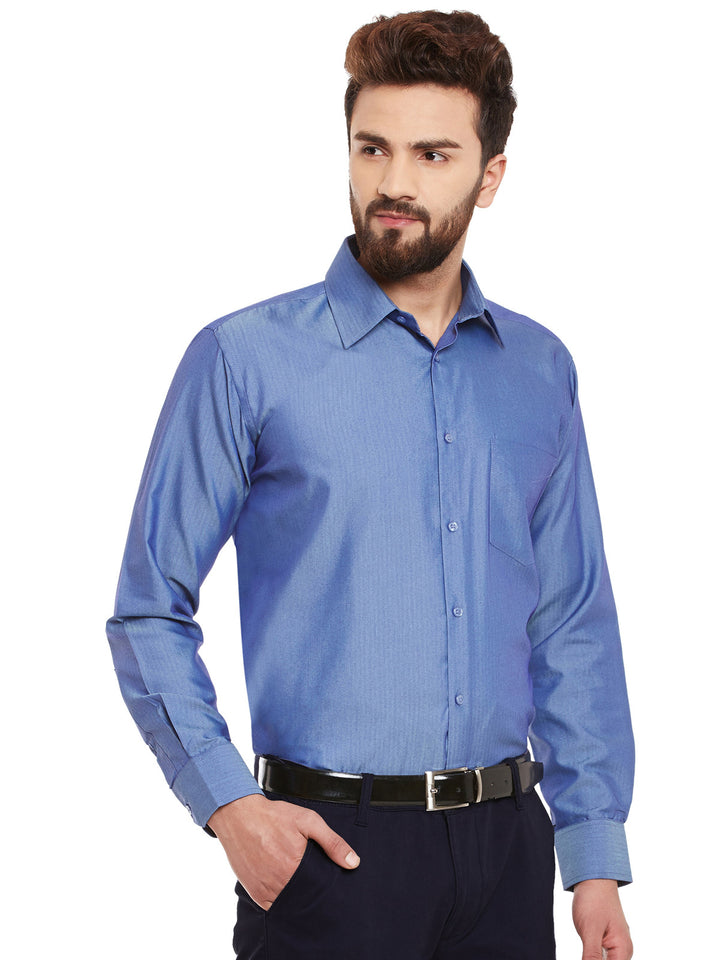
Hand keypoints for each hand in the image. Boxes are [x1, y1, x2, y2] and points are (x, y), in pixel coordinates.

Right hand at [207, 793, 359, 910]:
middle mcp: (279, 883)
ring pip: (289, 904)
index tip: (331, 887)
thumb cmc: (275, 817)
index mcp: (295, 866)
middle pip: (304, 899)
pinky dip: (281, 902)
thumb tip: (353, 863)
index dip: (326, 889)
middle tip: (316, 884)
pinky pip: (272, 907)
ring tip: (302, 887)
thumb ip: (332, 842)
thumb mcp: (308, 821)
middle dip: (312, 895)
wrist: (239, 815)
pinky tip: (287, 890)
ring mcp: (265, 890)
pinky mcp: (254, 892)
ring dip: (297, 899)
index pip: (319, 890)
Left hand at [572, 879, 631, 959]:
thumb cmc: (593, 899)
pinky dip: (592, 954)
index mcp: (623, 949)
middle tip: (587, 943)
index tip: (588, 953)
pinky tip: (585, 946)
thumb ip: (592, 956)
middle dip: (594, 959)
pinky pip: (601, 955)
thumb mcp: (590, 931)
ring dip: (593, 956)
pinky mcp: (607, 939)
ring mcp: (616, 944)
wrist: (594, 878)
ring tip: (587, 939)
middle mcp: (623, 949)